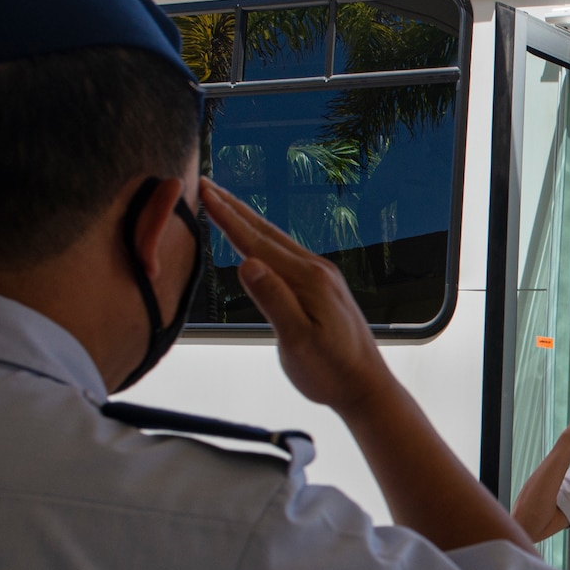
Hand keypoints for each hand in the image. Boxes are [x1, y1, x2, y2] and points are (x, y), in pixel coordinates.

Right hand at [204, 180, 392, 416]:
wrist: (366, 387)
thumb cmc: (331, 371)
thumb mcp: (297, 340)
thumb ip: (273, 301)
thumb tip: (246, 263)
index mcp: (307, 279)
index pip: (257, 242)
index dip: (227, 218)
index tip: (203, 192)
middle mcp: (317, 270)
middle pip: (267, 232)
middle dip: (234, 208)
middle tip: (206, 182)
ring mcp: (322, 278)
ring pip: (278, 241)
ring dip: (249, 220)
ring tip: (226, 203)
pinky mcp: (323, 288)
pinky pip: (287, 255)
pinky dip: (265, 240)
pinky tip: (258, 242)